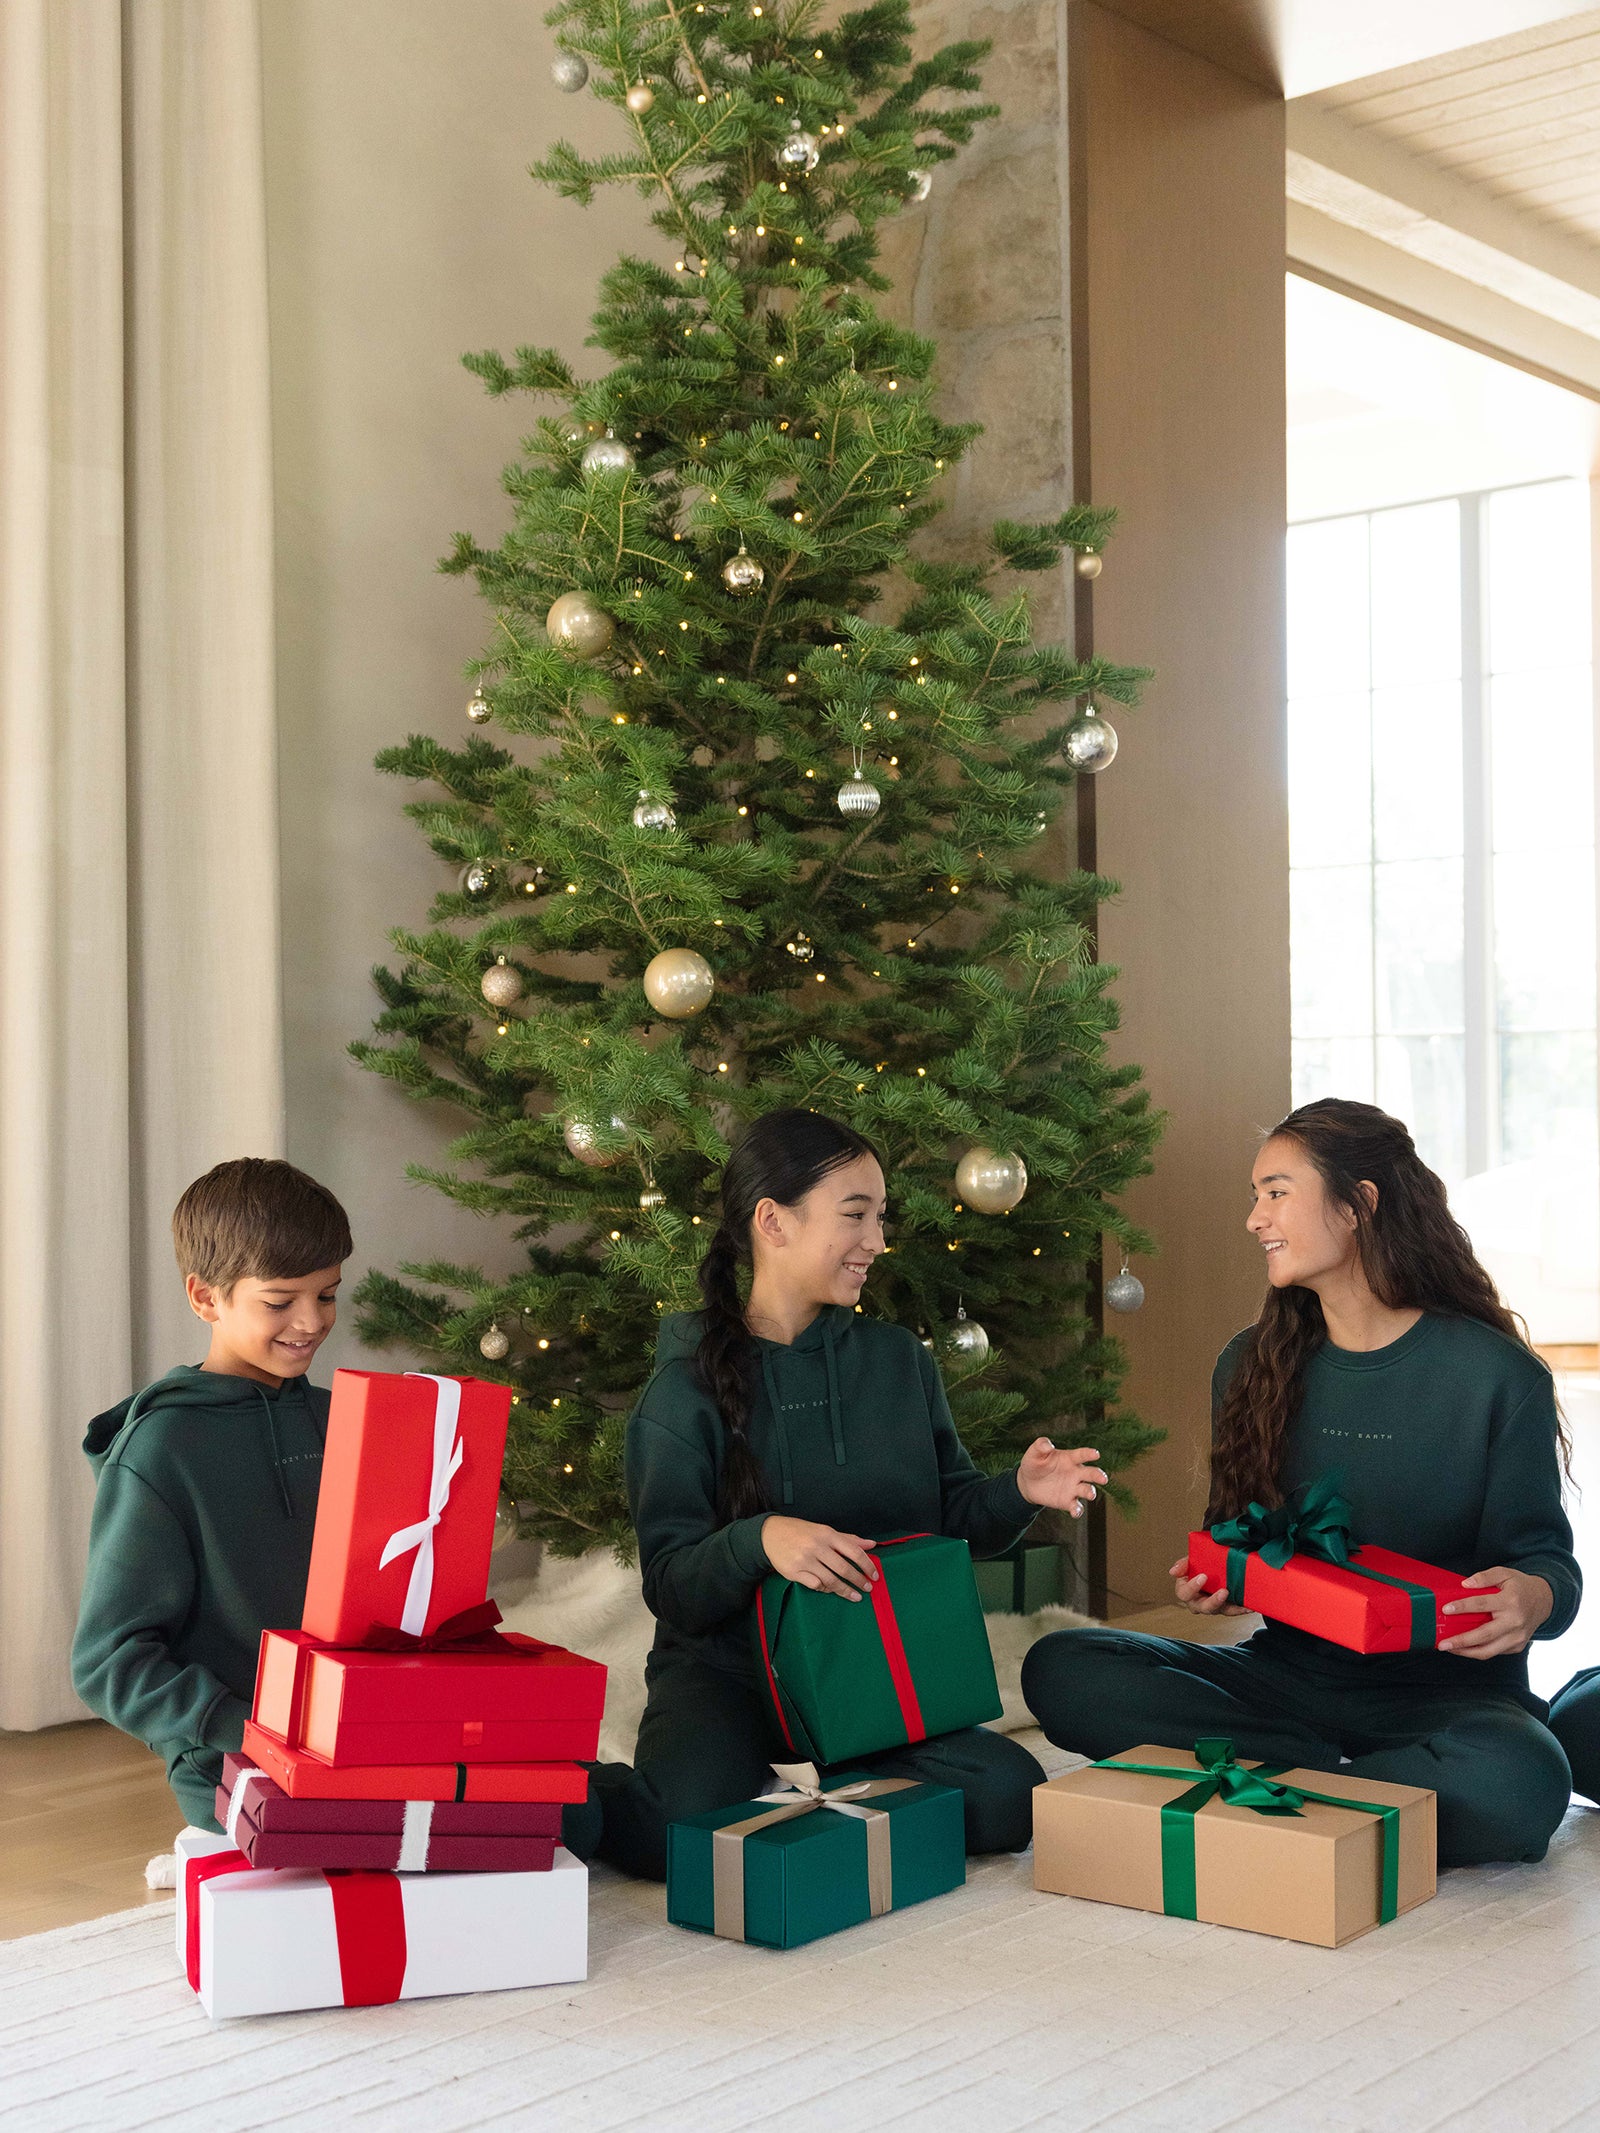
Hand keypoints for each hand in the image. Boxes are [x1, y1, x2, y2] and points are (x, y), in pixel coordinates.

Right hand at [761, 1517, 879, 1599]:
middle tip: (867, 1588)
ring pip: (830, 1580)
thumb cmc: (800, 1532)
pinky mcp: (794, 1572)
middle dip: (858, 1580)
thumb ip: (848, 1539)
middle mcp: (816, 1546)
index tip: (874, 1575)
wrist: (770, 1534)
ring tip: (854, 1595)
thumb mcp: (824, 1531)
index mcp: (827, 1534)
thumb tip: (871, 1544)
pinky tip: (831, 1589)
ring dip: (845, 1590)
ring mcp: (804, 1560)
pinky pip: (815, 1585)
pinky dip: (825, 1589)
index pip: (853, 1551)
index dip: (867, 1565)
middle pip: (843, 1568)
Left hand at [1016, 1439, 1108, 1519]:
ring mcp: (1073, 1488)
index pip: (1082, 1455)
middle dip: (1098, 1475)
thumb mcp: (1035, 1452)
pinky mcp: (1068, 1502)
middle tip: (1103, 1478)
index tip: (1096, 1454)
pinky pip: (1076, 1507)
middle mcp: (1076, 1473)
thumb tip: (1048, 1445)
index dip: (1089, 1454)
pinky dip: (1077, 1510)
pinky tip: (1075, 1512)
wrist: (1028, 1483)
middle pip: (1091, 1473)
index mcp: (1069, 1458)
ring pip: (1087, 1490)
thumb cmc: (1034, 1463)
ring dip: (1090, 1492)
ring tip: (1090, 1494)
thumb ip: (1041, 1446)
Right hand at [1168, 1554, 1247, 1617]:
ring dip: (1231, 1608)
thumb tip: (1173, 1571)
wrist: (1212, 1564)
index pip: (1184, 1593)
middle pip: (1203, 1607)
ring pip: (1220, 1611)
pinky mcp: (1226, 1607)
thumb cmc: (1198, 1565)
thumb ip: (1183, 1564)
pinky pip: (1233, 1610)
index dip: (1193, 1587)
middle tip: (1224, 1591)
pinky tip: (1249, 1607)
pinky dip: (1242, 1609)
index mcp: (1186, 1591)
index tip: (1203, 1576)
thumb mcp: (1190, 1561)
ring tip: (1242, 1604)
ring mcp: (1213, 1606)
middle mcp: (1198, 1602)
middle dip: (1214, 1601)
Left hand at [1439, 1566, 1550, 1658]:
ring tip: (1450, 1648)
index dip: (1462, 1607)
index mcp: (1510, 1601)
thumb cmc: (1520, 1587)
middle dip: (1461, 1641)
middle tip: (1442, 1643)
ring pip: (1489, 1650)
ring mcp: (1517, 1637)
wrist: (1544, 1601)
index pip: (1482, 1604)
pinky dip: (1478, 1652)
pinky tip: (1465, 1648)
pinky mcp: (1518, 1646)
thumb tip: (1465, 1584)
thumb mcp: (1504, 1573)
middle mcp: (1515, 1622)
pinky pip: (1495, 1652)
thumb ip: (1484, 1577)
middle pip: (1484, 1635)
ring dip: (1467, 1652)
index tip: (1445, 1609)